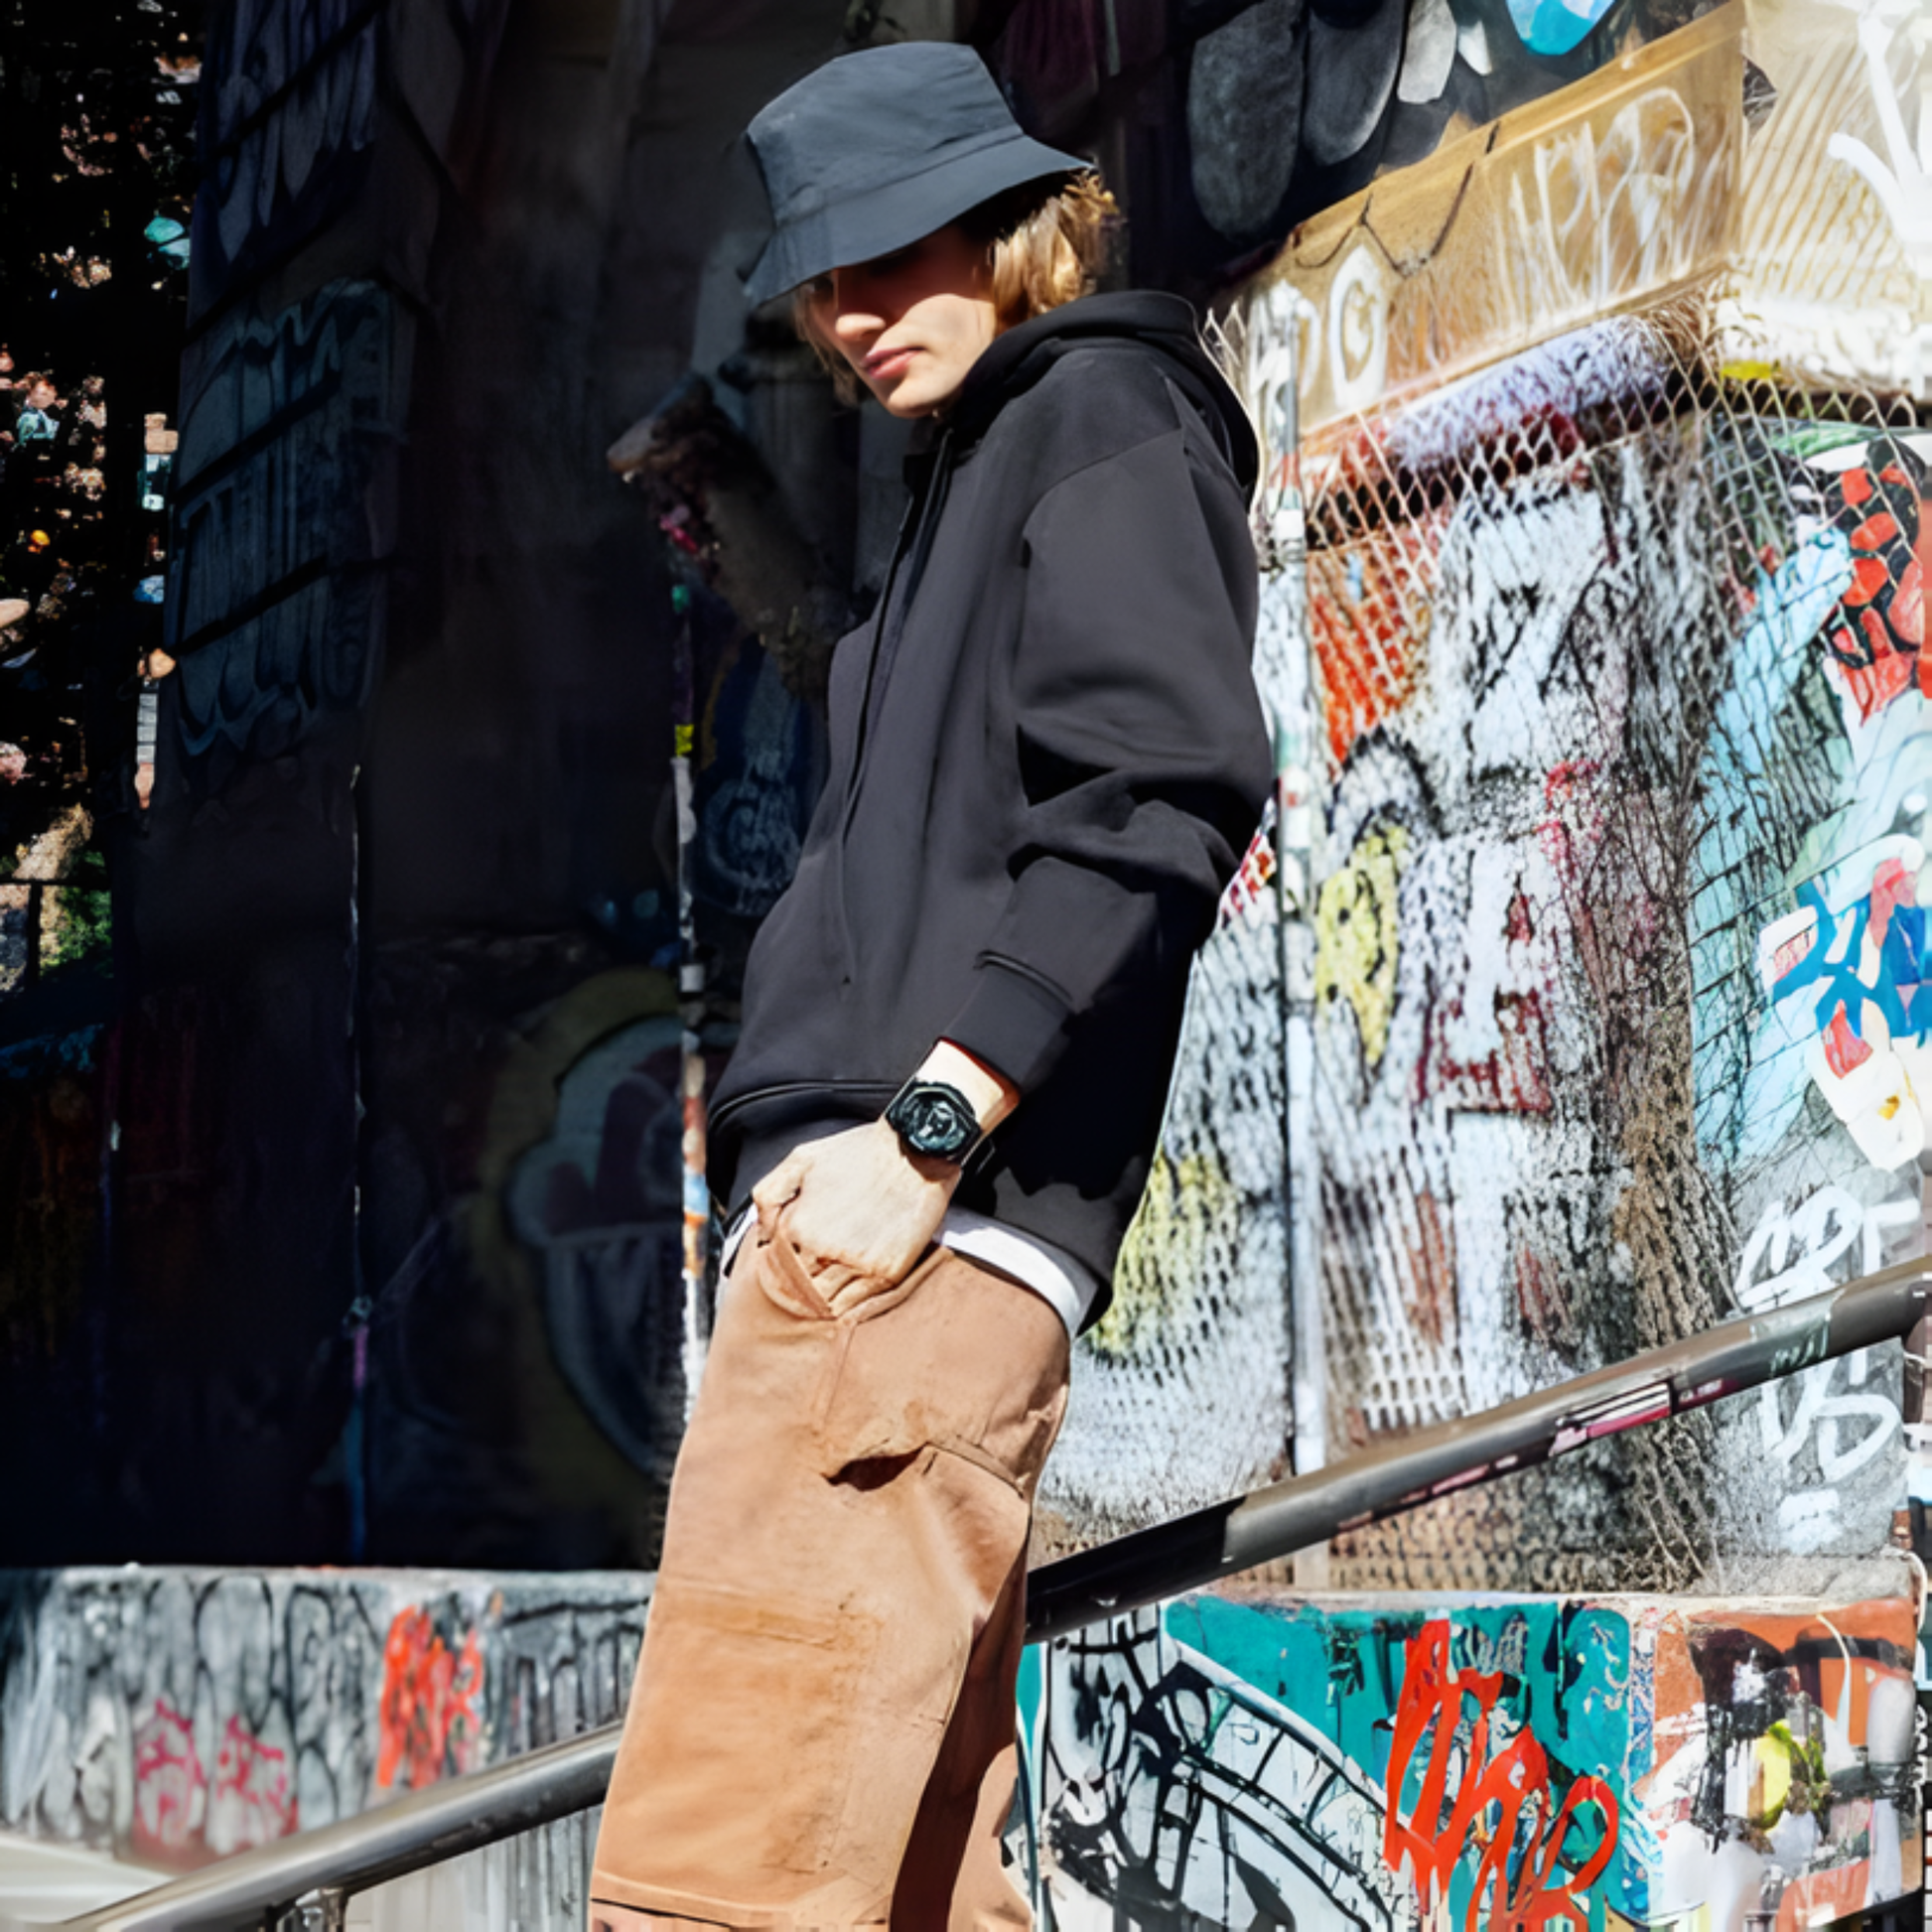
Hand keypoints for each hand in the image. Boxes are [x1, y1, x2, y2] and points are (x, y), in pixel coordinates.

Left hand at [751, 1118, 959, 1315]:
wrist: (915, 1151)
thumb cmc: (860, 1151)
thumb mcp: (801, 1159)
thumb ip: (770, 1195)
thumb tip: (762, 1233)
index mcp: (799, 1226)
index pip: (777, 1269)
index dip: (779, 1273)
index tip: (785, 1274)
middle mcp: (825, 1250)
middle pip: (801, 1290)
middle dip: (801, 1288)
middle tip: (808, 1282)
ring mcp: (858, 1265)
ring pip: (828, 1302)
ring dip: (825, 1298)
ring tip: (830, 1285)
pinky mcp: (887, 1273)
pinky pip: (859, 1305)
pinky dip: (850, 1304)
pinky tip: (850, 1290)